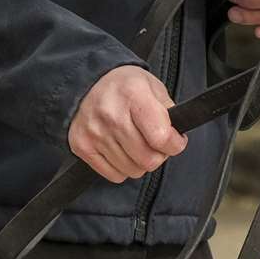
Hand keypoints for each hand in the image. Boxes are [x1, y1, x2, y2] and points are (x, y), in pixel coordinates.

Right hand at [68, 65, 186, 183]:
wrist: (87, 84)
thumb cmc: (125, 86)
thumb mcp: (153, 86)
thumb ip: (168, 111)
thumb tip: (176, 136)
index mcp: (134, 96)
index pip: (161, 136)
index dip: (175, 144)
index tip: (177, 141)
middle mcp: (112, 116)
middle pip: (147, 158)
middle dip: (160, 155)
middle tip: (159, 145)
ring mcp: (95, 133)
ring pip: (132, 170)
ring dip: (142, 162)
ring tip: (140, 145)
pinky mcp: (82, 147)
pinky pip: (114, 174)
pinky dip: (124, 168)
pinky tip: (124, 151)